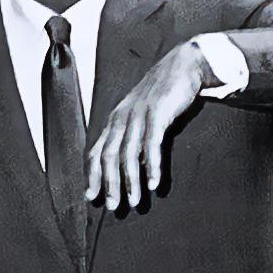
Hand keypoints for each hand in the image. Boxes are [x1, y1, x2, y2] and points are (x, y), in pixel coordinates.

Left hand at [87, 40, 208, 213]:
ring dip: (130, 180)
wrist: (182, 65)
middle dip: (110, 184)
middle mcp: (122, 117)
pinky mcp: (158, 112)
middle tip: (113, 207)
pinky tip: (154, 183)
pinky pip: (152, 144)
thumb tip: (132, 169)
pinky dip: (152, 165)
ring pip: (129, 153)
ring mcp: (139, 114)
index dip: (92, 176)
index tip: (91, 197)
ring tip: (135, 202)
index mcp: (115, 120)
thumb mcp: (140, 116)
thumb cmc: (161, 95)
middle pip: (109, 156)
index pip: (96, 151)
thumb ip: (133, 139)